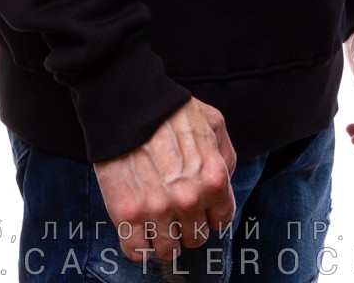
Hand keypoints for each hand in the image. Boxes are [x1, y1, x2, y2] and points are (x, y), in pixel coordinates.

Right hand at [93, 96, 236, 263]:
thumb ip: (225, 154)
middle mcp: (189, 199)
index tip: (199, 208)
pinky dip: (138, 246)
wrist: (127, 103)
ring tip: (156, 221)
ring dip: (163, 238)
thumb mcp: (212, 121)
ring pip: (168, 249)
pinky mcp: (128, 214)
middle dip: (187, 225)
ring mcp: (158, 209)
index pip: (221, 220)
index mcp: (213, 179)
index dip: (210, 214)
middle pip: (195, 237)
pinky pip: (137, 250)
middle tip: (174, 209)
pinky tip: (138, 230)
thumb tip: (226, 177)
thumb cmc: (169, 110)